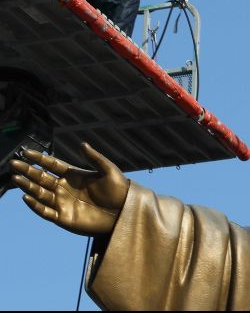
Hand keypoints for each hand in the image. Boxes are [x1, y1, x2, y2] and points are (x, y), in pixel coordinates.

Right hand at [10, 143, 128, 235]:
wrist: (124, 211)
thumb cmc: (118, 189)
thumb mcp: (108, 170)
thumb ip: (94, 158)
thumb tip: (82, 144)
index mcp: (74, 175)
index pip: (52, 165)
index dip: (39, 158)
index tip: (26, 152)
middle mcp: (65, 188)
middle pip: (41, 178)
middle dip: (27, 171)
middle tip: (13, 163)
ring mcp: (63, 202)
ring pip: (40, 193)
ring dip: (28, 186)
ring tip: (16, 178)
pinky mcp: (63, 218)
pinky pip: (45, 211)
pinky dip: (35, 205)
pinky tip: (27, 197)